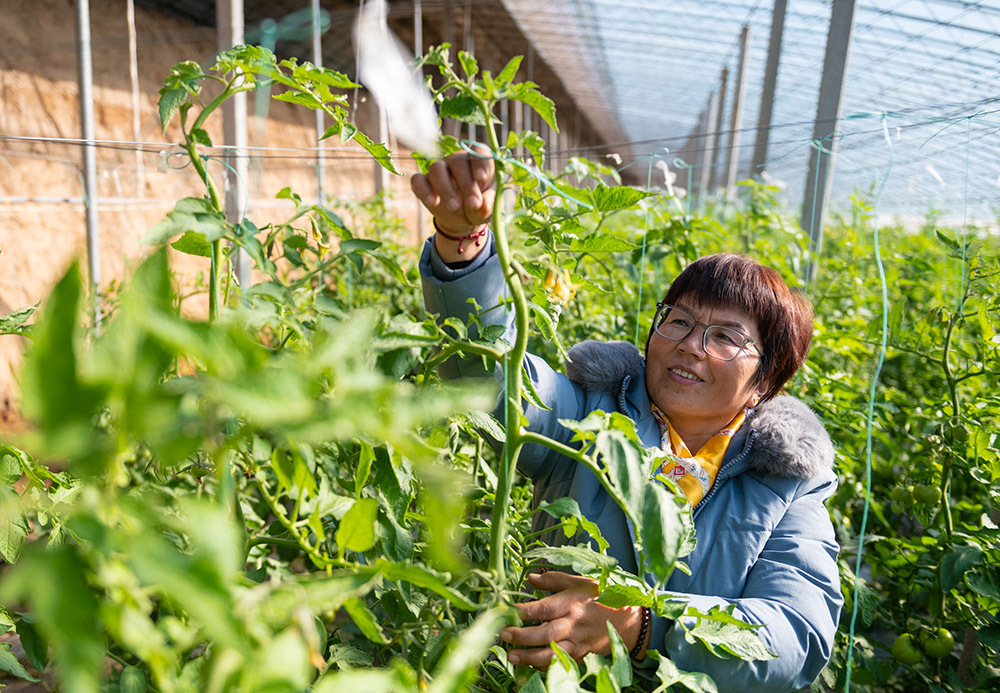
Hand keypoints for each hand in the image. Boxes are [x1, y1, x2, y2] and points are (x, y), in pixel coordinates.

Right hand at [410, 147, 494, 261]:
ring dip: (446, 188)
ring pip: (437, 169)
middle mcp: (457, 160)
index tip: (482, 178)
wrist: (464, 220)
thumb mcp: (488, 207)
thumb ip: (488, 204)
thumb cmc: (480, 206)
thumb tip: (483, 205)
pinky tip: (434, 203)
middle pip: (457, 162)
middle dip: (466, 184)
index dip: (480, 163)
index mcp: (478, 161)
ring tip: (455, 207)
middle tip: (474, 204)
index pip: (479, 151)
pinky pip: (418, 181)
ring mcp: (439, 169)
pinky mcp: (423, 182)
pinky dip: (425, 191)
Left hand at [499, 571, 645, 670]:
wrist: (625, 621)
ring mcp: (576, 643)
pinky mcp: (578, 656)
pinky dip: (543, 667)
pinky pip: (559, 664)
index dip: (527, 610)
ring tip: (512, 656)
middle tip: (505, 634)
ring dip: (530, 657)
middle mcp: (573, 625)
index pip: (546, 608)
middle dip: (524, 636)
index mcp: (571, 604)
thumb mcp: (578, 583)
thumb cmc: (599, 599)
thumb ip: (553, 580)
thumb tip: (531, 578)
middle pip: (546, 634)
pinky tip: (529, 665)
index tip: (509, 610)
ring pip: (552, 654)